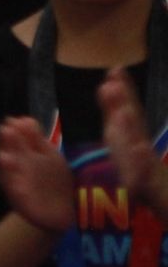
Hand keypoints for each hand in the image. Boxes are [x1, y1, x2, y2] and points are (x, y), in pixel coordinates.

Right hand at [0, 116, 75, 234]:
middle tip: (6, 131)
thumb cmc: (51, 178)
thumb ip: (34, 139)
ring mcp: (17, 187)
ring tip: (4, 157)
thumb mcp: (46, 155)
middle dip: (6, 145)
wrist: (60, 210)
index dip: (12, 132)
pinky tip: (17, 185)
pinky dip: (16, 192)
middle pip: (7, 155)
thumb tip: (24, 118)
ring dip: (6, 168)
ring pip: (7, 176)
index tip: (12, 121)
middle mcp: (14, 170)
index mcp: (20, 156)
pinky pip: (17, 198)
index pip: (12, 141)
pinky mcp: (22, 204)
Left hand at [99, 69, 167, 214]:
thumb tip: (107, 84)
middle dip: (126, 101)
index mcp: (132, 135)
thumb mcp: (121, 136)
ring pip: (139, 144)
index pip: (128, 109)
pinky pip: (145, 173)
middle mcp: (141, 145)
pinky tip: (139, 149)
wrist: (161, 198)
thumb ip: (113, 112)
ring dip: (132, 127)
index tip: (115, 68)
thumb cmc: (138, 165)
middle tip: (115, 79)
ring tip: (124, 111)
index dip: (123, 89)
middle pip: (135, 121)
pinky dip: (142, 161)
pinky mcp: (149, 184)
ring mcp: (147, 164)